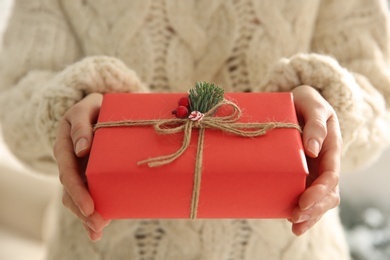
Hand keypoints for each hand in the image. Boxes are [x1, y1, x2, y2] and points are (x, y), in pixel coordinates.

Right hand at [54, 93, 109, 240]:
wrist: (101, 107)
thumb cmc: (95, 106)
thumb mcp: (86, 107)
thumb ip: (81, 124)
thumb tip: (82, 149)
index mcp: (65, 145)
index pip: (68, 172)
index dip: (78, 191)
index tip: (90, 207)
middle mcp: (70, 161)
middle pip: (71, 190)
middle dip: (83, 210)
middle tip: (98, 225)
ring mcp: (80, 169)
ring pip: (77, 197)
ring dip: (87, 216)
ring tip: (98, 231)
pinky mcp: (91, 174)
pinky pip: (89, 194)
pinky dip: (92, 213)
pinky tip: (96, 231)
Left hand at [289, 85, 341, 235]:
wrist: (296, 101)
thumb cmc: (305, 101)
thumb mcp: (312, 104)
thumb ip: (316, 124)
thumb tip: (313, 150)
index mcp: (330, 148)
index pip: (331, 176)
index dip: (319, 192)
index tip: (304, 200)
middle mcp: (324, 163)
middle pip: (327, 194)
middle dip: (314, 209)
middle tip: (294, 217)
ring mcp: (313, 170)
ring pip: (318, 200)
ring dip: (309, 215)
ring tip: (294, 226)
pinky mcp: (299, 173)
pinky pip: (304, 194)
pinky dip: (301, 209)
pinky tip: (288, 219)